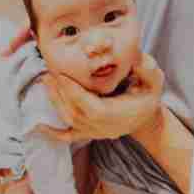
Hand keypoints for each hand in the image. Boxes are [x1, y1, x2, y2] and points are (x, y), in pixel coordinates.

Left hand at [45, 52, 164, 144]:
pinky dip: (53, 133)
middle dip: (59, 93)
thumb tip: (137, 57)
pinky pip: (67, 136)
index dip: (73, 92)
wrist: (145, 118)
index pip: (89, 106)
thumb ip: (148, 69)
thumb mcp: (154, 81)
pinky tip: (39, 126)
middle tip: (48, 73)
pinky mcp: (88, 134)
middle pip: (74, 112)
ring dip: (55, 102)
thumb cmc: (148, 97)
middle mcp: (102, 126)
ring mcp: (94, 132)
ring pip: (69, 120)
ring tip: (45, 82)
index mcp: (115, 114)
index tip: (61, 74)